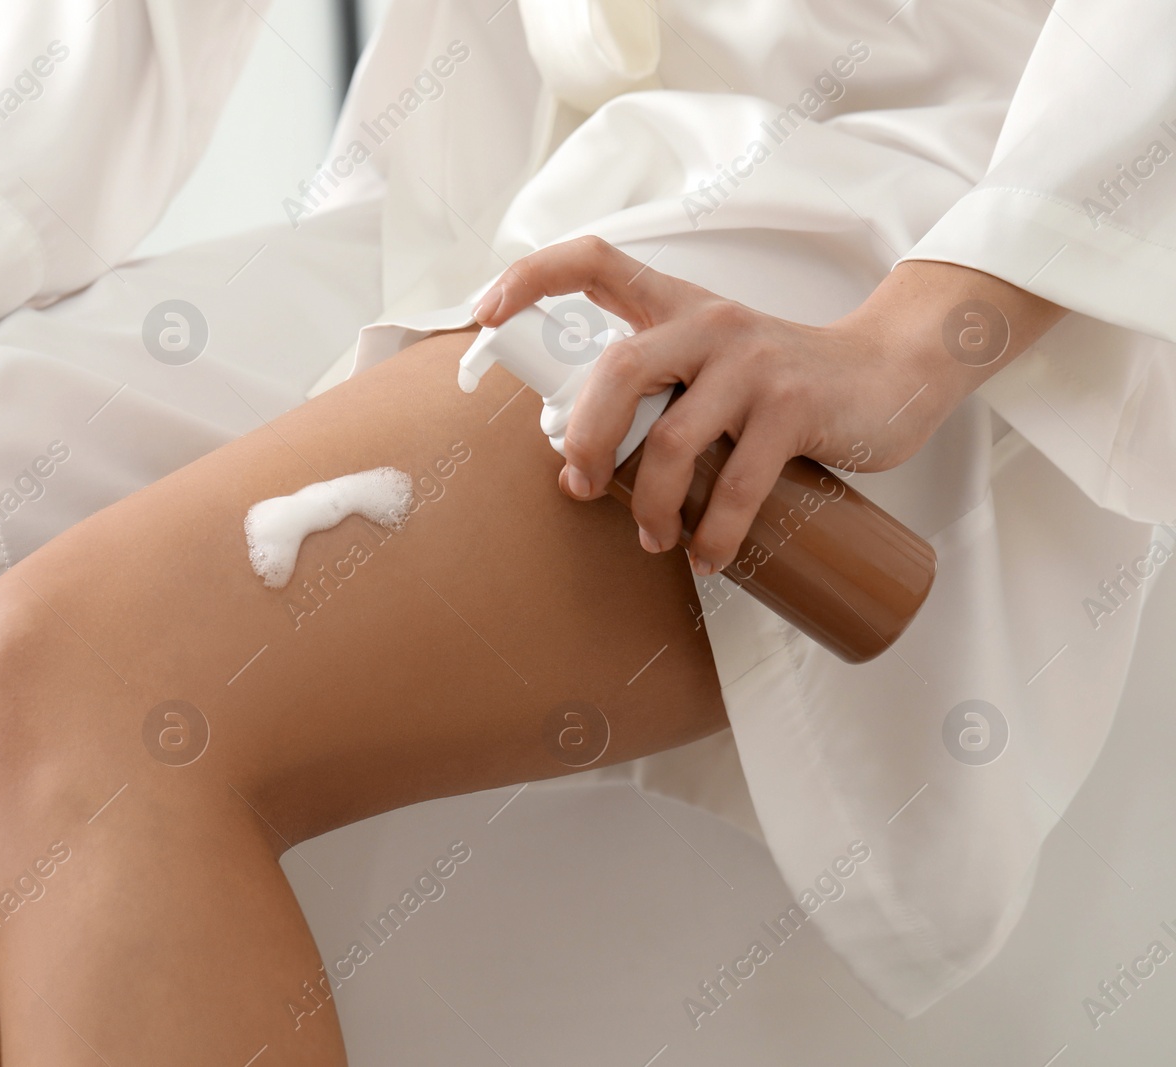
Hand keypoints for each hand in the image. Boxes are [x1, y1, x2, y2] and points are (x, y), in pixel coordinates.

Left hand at [472, 236, 1065, 575]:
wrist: (891, 373)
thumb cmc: (784, 380)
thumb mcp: (715, 364)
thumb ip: (658, 392)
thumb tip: (580, 464)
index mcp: (677, 306)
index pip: (594, 261)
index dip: (532, 278)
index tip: (485, 314)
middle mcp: (710, 324)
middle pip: (617, 371)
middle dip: (584, 439)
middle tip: (580, 486)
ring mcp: (754, 364)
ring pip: (671, 441)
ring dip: (650, 504)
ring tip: (653, 539)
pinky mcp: (795, 408)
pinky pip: (737, 484)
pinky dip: (715, 534)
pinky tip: (707, 559)